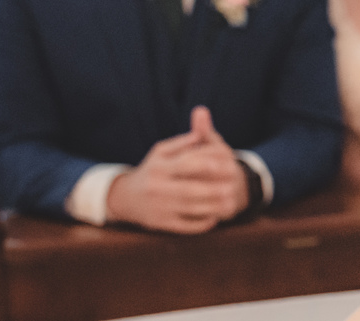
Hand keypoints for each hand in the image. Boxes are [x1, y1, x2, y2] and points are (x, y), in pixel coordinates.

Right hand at [107, 107, 249, 233]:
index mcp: (159, 167)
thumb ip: (183, 142)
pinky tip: (215, 217)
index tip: (228, 162)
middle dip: (213, 190)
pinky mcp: (161, 224)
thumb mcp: (161, 152)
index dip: (207, 163)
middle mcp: (157, 188)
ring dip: (212, 207)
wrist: (125, 198)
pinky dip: (201, 223)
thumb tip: (200, 132)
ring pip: (189, 209)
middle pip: (189, 190)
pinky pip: (184, 226)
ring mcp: (159, 208)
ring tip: (230, 203)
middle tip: (233, 187)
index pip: (186, 163)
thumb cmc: (152, 169)